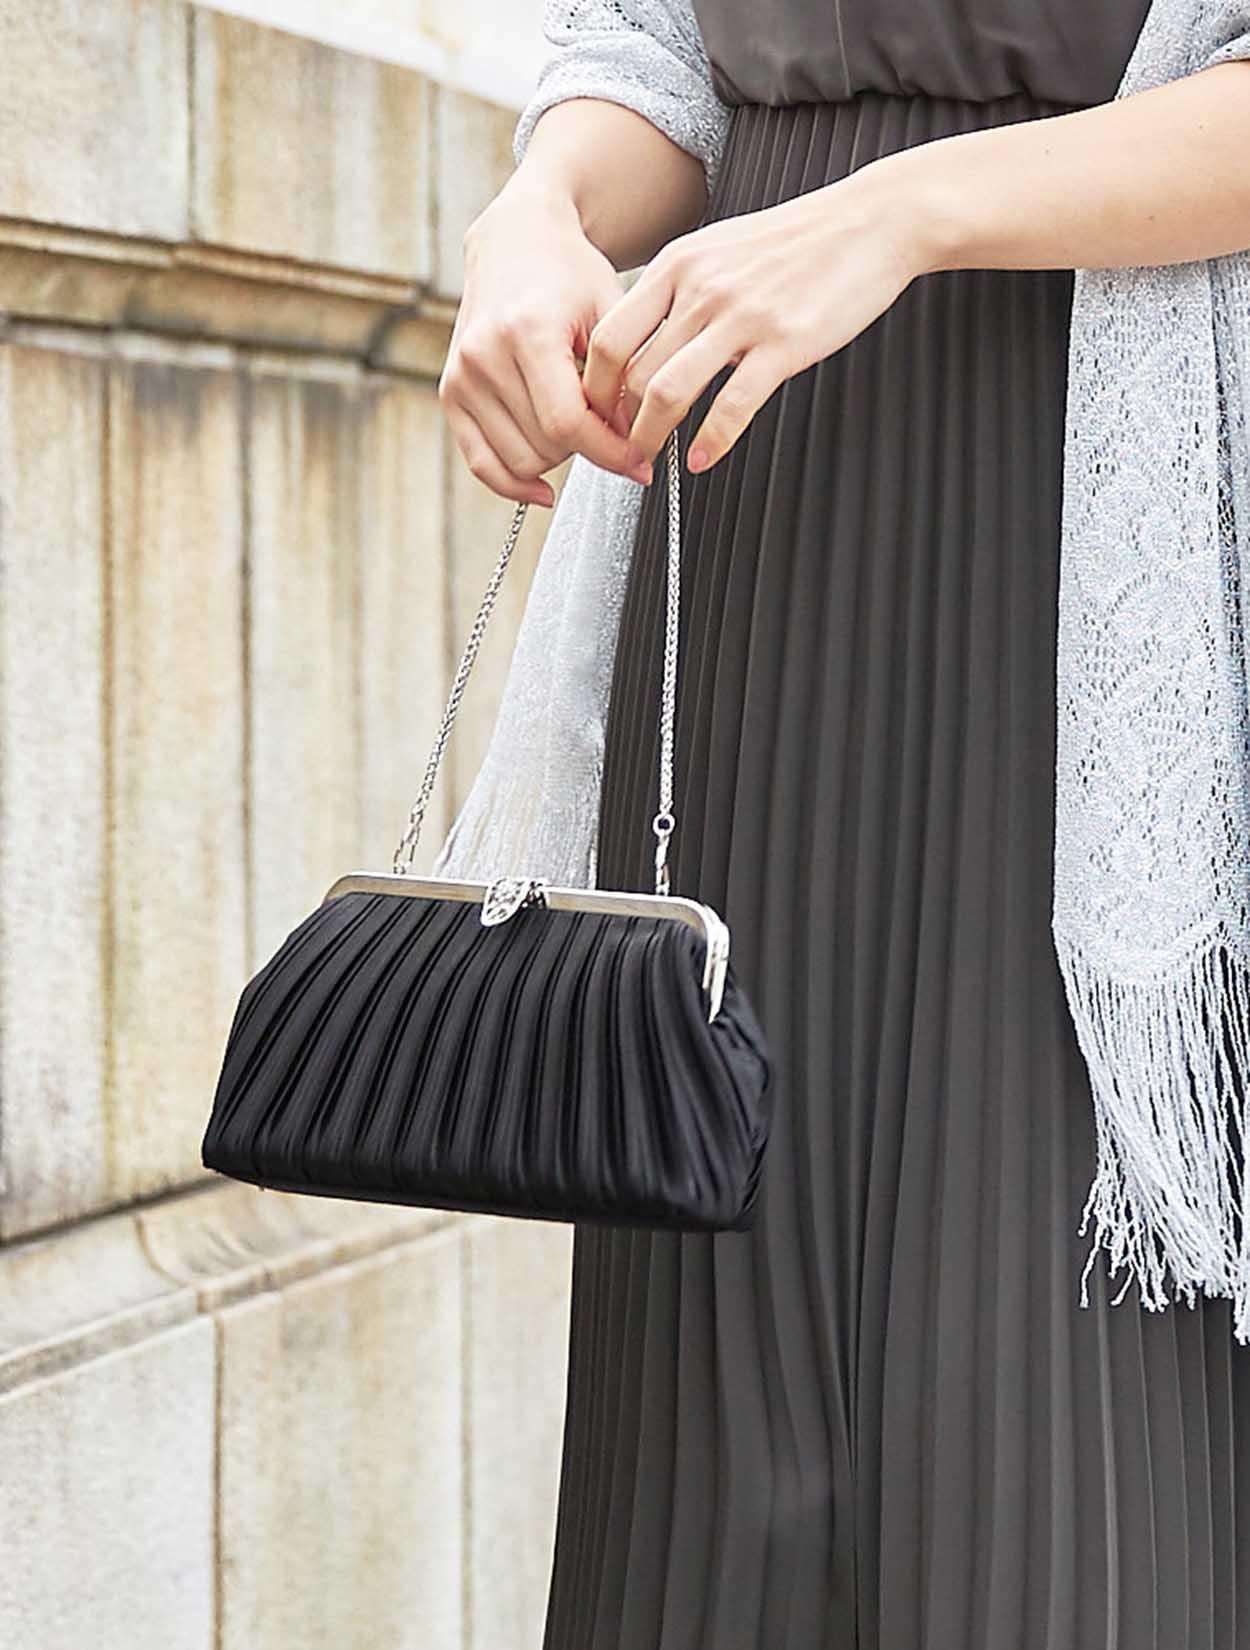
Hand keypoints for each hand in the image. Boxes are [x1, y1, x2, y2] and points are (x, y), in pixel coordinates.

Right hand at [439, 177, 654, 506]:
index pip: (568, 423)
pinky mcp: (451, 392)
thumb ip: (622, 378)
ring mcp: (462, 376)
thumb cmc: (569, 275)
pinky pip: (481, 463)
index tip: (639, 463)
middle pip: (546, 445)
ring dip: (557, 457)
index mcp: (527, 331)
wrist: (516, 242)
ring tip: (576, 424)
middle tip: (611, 431)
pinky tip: (542, 488)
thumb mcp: (611, 313)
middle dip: (589, 448)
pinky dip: (514, 483)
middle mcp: (484, 355)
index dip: (610, 452)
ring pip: (520, 460)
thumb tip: (627, 443)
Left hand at [580, 162, 923, 473]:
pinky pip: (731, 406)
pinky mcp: (782, 344)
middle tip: (622, 446)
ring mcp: (740, 317)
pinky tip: (703, 459)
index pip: (610, 336)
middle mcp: (700, 289)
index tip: (601, 414)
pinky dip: (710, 442)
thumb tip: (646, 342)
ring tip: (652, 459)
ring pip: (668, 391)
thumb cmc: (796, 243)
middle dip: (618, 422)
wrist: (867, 223)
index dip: (596, 387)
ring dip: (651, 436)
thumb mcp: (719, 250)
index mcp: (678, 265)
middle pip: (631, 372)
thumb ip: (680, 292)